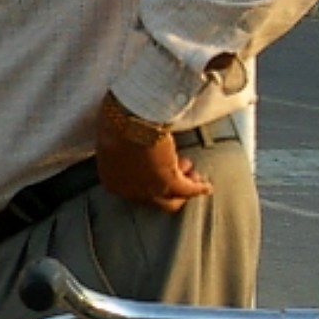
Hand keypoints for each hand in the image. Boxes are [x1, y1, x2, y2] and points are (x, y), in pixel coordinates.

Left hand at [94, 122, 213, 212]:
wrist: (127, 119)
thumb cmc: (118, 123)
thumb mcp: (118, 143)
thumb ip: (127, 155)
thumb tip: (138, 151)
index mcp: (112, 182)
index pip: (135, 191)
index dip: (151, 180)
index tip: (161, 169)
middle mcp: (128, 192)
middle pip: (154, 199)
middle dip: (169, 188)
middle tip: (181, 174)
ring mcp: (148, 190)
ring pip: (172, 197)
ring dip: (185, 185)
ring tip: (192, 173)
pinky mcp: (167, 183)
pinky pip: (188, 190)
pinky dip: (199, 189)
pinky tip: (207, 187)